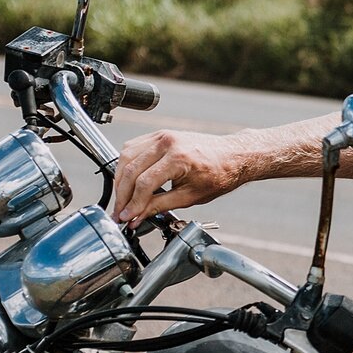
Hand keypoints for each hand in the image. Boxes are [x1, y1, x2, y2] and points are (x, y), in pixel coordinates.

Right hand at [113, 130, 243, 227]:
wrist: (232, 156)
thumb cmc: (219, 174)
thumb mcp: (190, 197)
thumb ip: (160, 206)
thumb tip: (137, 217)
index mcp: (178, 158)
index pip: (144, 184)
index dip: (132, 204)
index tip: (126, 218)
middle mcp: (166, 142)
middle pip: (130, 170)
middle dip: (122, 195)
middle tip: (119, 213)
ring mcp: (161, 135)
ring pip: (126, 156)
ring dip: (120, 180)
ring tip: (122, 200)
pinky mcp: (158, 135)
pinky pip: (132, 147)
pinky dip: (125, 165)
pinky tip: (126, 180)